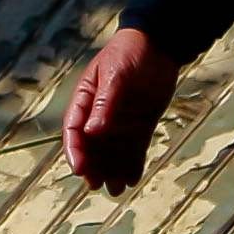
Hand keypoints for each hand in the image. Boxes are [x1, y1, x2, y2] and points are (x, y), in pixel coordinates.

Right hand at [64, 26, 177, 192]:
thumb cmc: (130, 52)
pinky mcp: (140, 123)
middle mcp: (100, 113)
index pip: (75, 128)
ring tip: (118, 189)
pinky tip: (132, 178)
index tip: (80, 169)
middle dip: (94, 165)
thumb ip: (106, 103)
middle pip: (93, 145)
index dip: (75, 150)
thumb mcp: (116, 75)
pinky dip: (133, 163)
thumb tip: (93, 131)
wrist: (159, 44)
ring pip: (114, 151)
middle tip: (97, 184)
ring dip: (113, 169)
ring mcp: (121, 120)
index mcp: (86, 99)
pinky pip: (134, 147)